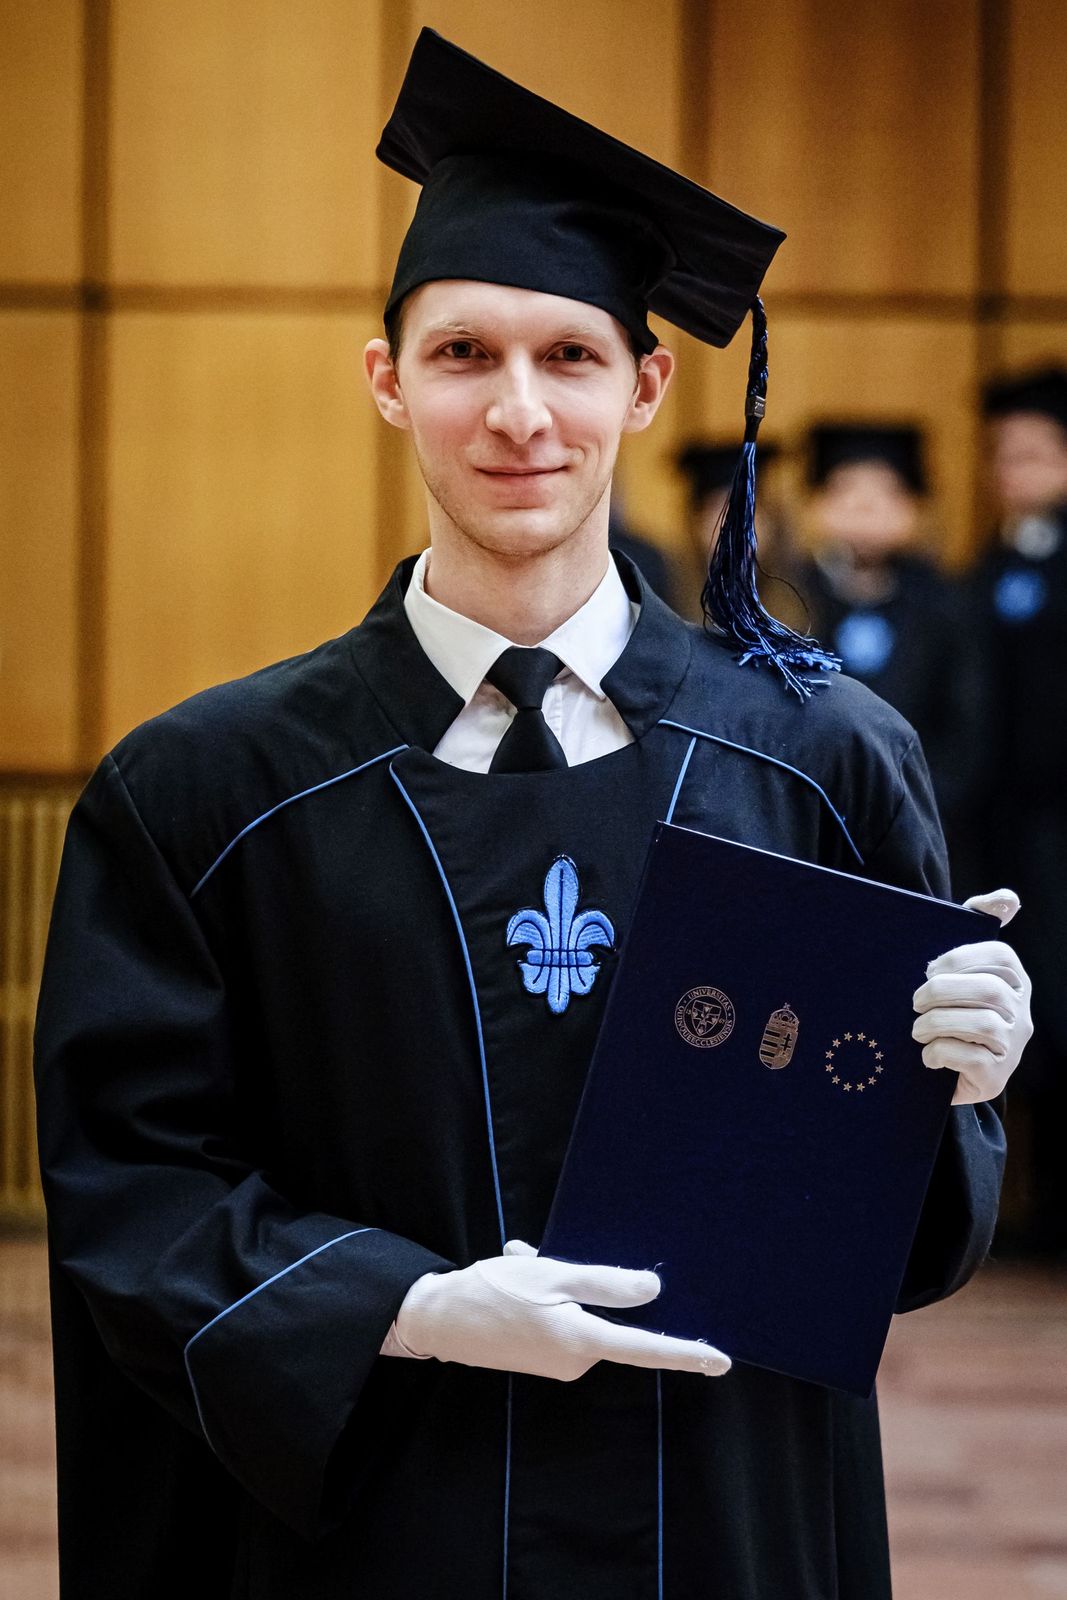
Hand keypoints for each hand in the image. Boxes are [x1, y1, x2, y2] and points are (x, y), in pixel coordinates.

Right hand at [393, 1241, 729, 1381]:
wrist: (436, 1317)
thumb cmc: (493, 1292)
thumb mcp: (550, 1274)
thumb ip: (604, 1284)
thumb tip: (654, 1292)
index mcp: (582, 1341)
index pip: (646, 1348)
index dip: (686, 1353)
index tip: (721, 1361)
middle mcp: (575, 1359)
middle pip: (606, 1318)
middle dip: (587, 1282)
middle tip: (547, 1255)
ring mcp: (557, 1360)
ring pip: (578, 1312)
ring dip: (559, 1281)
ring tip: (524, 1256)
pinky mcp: (540, 1355)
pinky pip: (560, 1318)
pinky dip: (545, 1292)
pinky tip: (520, 1264)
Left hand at [912, 889, 1032, 1104]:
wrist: (947, 1071)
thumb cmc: (951, 1010)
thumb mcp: (958, 970)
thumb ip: (977, 925)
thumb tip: (1008, 897)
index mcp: (1014, 982)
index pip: (1001, 957)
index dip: (962, 959)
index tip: (929, 969)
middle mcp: (1021, 1013)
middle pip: (989, 990)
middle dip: (943, 992)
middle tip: (914, 1001)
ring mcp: (1012, 1047)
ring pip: (983, 1024)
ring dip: (939, 1023)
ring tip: (916, 1029)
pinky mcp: (995, 1077)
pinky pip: (972, 1058)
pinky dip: (941, 1053)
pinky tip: (927, 1054)